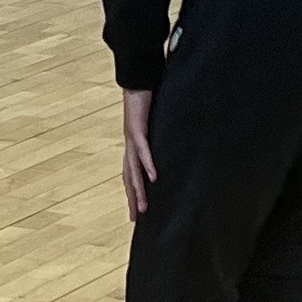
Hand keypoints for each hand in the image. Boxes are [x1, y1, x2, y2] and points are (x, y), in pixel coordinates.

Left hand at [119, 88, 157, 217]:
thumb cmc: (146, 102)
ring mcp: (131, 139)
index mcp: (133, 148)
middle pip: (130, 178)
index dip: (132, 194)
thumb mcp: (155, 126)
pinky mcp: (136, 129)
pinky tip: (153, 178)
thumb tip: (172, 149)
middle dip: (132, 199)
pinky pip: (142, 151)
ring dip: (138, 189)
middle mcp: (129, 147)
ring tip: (143, 207)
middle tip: (136, 219)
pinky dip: (148, 165)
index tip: (136, 212)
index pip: (131, 175)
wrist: (137, 81)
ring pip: (134, 170)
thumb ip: (159, 139)